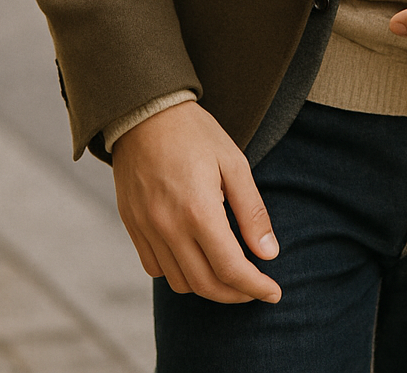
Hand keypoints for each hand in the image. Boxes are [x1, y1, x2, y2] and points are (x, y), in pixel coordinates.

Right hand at [112, 100, 280, 303]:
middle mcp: (169, 227)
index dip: (256, 287)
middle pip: (206, 284)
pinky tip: (194, 258)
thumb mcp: (234, 163)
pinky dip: (178, 273)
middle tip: (255, 287)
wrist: (144, 113)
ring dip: (207, 286)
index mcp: (199, 211)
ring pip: (179, 282)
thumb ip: (252, 211)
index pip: (231, 269)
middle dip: (236, 294)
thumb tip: (269, 253)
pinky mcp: (133, 226)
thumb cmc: (195, 133)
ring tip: (227, 273)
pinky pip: (155, 268)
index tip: (273, 292)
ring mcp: (147, 229)